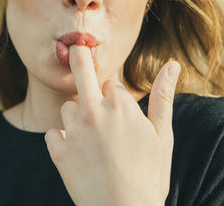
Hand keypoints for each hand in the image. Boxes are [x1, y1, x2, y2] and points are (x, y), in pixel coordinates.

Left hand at [44, 45, 180, 205]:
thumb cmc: (148, 175)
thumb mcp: (162, 135)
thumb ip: (162, 96)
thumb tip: (172, 65)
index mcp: (119, 105)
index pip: (111, 83)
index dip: (114, 95)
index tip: (119, 109)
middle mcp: (92, 111)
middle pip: (81, 69)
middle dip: (79, 56)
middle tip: (76, 47)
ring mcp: (72, 130)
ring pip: (67, 108)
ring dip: (76, 117)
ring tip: (91, 141)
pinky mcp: (57, 150)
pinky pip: (52, 134)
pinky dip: (61, 141)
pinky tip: (76, 155)